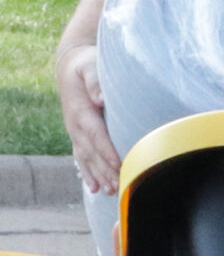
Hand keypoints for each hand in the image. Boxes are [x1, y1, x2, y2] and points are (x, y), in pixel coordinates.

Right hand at [56, 42, 116, 195]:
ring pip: (86, 158)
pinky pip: (82, 157)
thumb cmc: (87, 64)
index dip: (106, 150)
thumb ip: (95, 81)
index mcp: (81, 111)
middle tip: (119, 187)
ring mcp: (75, 131)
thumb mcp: (90, 65)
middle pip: (92, 152)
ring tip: (110, 191)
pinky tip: (94, 187)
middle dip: (105, 170)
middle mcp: (75, 125)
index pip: (96, 134)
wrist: (71, 64)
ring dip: (98, 175)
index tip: (118, 164)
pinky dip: (88, 172)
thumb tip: (101, 99)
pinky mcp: (78, 134)